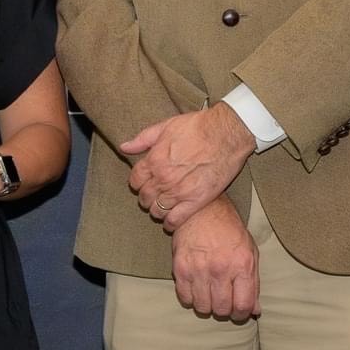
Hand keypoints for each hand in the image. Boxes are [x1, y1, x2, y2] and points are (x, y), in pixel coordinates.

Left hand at [120, 103, 256, 232]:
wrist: (226, 134)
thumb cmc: (197, 127)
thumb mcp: (165, 126)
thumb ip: (142, 139)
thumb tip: (124, 147)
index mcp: (154, 160)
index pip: (134, 180)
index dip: (137, 182)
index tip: (142, 183)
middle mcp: (163, 178)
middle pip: (144, 196)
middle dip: (145, 197)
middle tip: (151, 196)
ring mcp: (179, 191)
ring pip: (157, 210)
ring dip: (156, 210)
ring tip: (161, 208)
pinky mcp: (196, 201)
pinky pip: (176, 219)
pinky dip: (170, 223)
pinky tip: (170, 222)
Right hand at [169, 198, 259, 321]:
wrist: (203, 210)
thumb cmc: (229, 231)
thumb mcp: (250, 253)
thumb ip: (253, 283)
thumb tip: (254, 309)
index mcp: (242, 265)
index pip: (243, 305)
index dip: (242, 314)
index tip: (239, 311)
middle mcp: (220, 269)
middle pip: (221, 309)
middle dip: (224, 310)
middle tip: (224, 302)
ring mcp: (198, 269)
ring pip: (202, 307)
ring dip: (207, 306)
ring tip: (209, 295)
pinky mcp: (180, 267)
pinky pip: (184, 297)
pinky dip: (191, 298)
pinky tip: (196, 289)